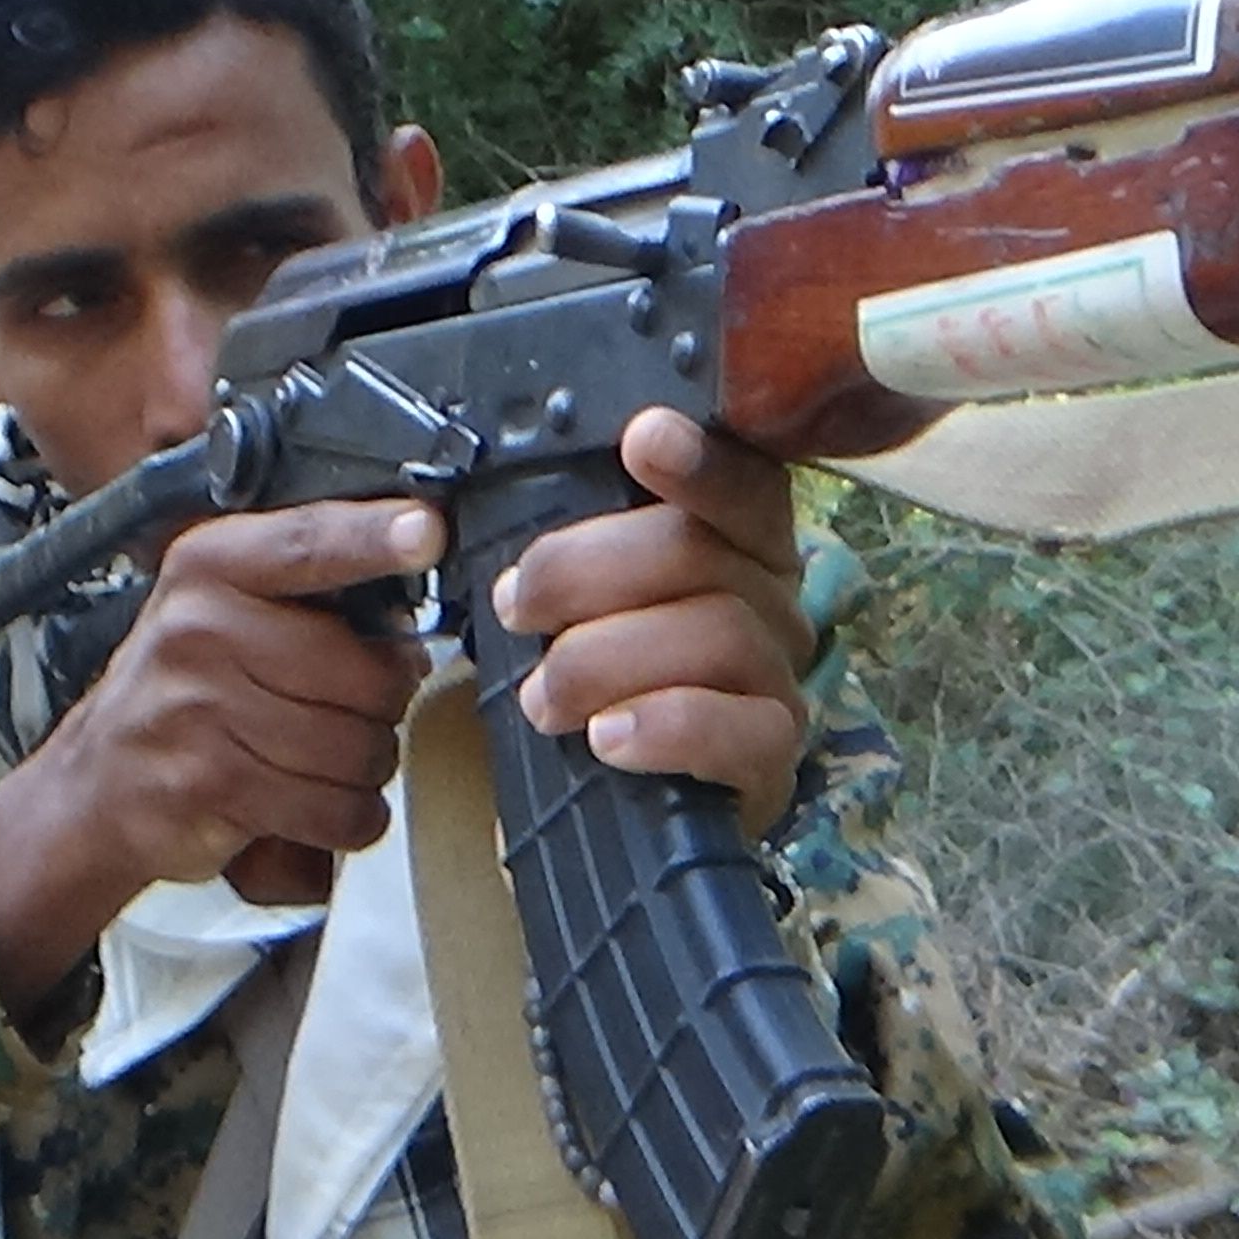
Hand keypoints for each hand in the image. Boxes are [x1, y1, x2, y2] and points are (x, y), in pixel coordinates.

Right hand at [0, 499, 441, 1005]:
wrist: (95, 783)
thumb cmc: (181, 690)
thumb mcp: (224, 608)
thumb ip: (308, 588)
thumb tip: (412, 600)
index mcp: (211, 567)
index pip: (308, 542)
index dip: (374, 537)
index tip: (428, 530)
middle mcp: (200, 629)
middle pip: (364, 673)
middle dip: (383, 705)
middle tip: (355, 708)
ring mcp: (201, 709)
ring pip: (357, 749)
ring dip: (365, 768)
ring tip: (325, 759)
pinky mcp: (212, 784)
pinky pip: (334, 808)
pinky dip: (348, 817)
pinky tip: (319, 803)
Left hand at [495, 408, 817, 836]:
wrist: (630, 799)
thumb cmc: (604, 681)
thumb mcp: (579, 605)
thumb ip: (559, 557)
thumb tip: (458, 534)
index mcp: (736, 542)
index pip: (739, 483)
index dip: (695, 462)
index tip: (640, 439)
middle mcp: (773, 599)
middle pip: (700, 552)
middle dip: (587, 570)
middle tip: (515, 606)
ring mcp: (780, 677)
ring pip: (717, 633)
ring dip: (605, 659)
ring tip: (541, 698)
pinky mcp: (773, 757)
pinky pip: (740, 731)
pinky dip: (665, 726)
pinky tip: (606, 737)